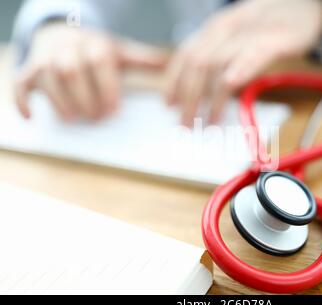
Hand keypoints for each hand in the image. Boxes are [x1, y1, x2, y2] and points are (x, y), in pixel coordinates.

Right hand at [15, 23, 168, 120]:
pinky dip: (22, 101)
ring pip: (49, 78)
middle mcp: (68, 50)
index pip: (100, 63)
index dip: (107, 87)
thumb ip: (142, 60)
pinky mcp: (30, 73)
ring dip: (61, 101)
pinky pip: (20, 84)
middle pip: (72, 71)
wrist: (64, 36)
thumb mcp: (120, 53)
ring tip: (75, 119)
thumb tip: (169, 63)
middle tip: (98, 118)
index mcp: (94, 45)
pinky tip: (32, 118)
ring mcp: (46, 61)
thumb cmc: (96, 52)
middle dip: (86, 97)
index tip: (115, 110)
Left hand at [165, 0, 321, 125]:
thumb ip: (218, 55)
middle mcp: (226, 29)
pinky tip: (232, 83)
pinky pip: (253, 54)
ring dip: (211, 98)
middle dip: (188, 98)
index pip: (185, 56)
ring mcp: (248, 33)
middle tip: (186, 124)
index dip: (173, 81)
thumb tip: (202, 88)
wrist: (304, 4)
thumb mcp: (237, 36)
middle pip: (197, 64)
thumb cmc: (269, 26)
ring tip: (209, 122)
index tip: (168, 105)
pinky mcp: (273, 39)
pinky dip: (240, 69)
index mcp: (214, 29)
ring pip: (219, 63)